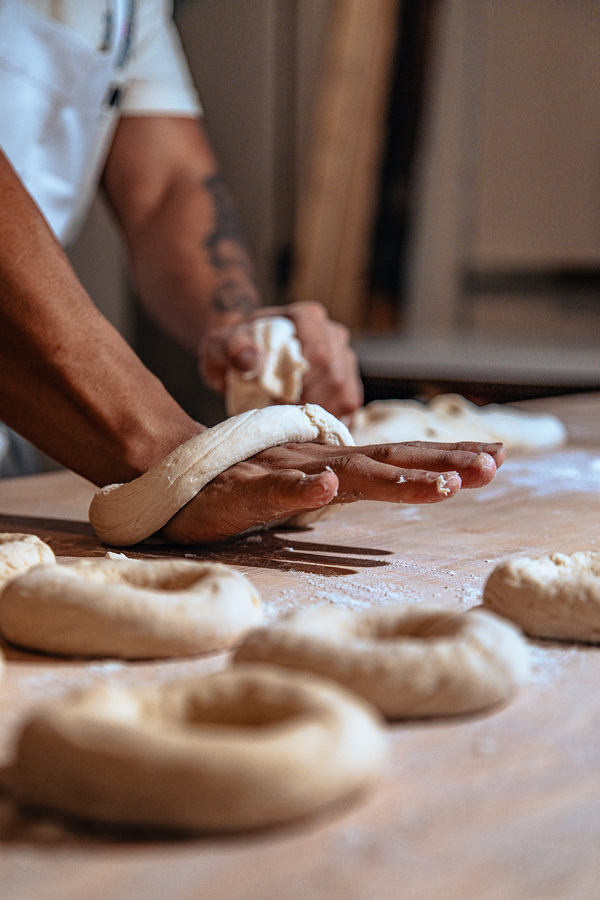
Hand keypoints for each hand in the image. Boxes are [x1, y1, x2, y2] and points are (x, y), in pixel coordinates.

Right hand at [160, 441, 505, 543]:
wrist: (171, 472)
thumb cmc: (239, 483)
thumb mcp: (301, 485)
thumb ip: (339, 482)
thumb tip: (379, 486)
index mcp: (333, 464)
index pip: (397, 456)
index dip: (445, 455)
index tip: (496, 455)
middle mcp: (315, 461)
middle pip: (387, 459)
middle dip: (443, 463)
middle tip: (494, 465)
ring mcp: (281, 473)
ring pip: (343, 475)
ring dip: (395, 480)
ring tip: (441, 486)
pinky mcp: (241, 491)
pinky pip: (271, 491)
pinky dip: (301, 489)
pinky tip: (325, 488)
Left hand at [198, 301, 362, 418]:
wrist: (244, 355)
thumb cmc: (234, 349)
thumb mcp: (221, 345)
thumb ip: (233, 348)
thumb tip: (253, 362)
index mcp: (307, 317)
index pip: (319, 354)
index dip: (302, 385)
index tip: (277, 402)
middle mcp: (332, 333)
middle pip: (335, 376)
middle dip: (307, 403)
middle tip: (281, 415)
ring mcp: (344, 357)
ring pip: (346, 393)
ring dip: (318, 414)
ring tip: (291, 419)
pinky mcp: (349, 381)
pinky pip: (349, 406)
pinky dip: (329, 420)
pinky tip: (306, 424)